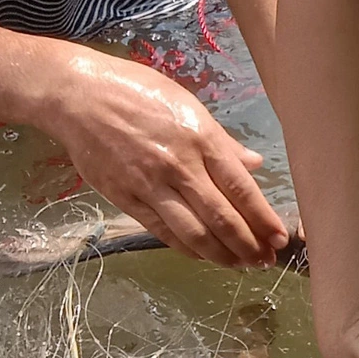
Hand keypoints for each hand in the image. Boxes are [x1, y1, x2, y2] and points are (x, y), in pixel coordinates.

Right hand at [38, 50, 289, 266]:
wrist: (78, 95)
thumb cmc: (137, 91)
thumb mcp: (188, 105)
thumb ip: (222, 141)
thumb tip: (255, 164)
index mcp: (201, 138)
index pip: (241, 188)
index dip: (263, 218)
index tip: (280, 238)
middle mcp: (179, 165)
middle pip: (221, 216)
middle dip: (248, 245)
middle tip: (266, 262)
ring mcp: (150, 184)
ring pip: (193, 231)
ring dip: (221, 254)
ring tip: (241, 266)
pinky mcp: (124, 197)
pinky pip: (161, 230)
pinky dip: (186, 248)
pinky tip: (203, 257)